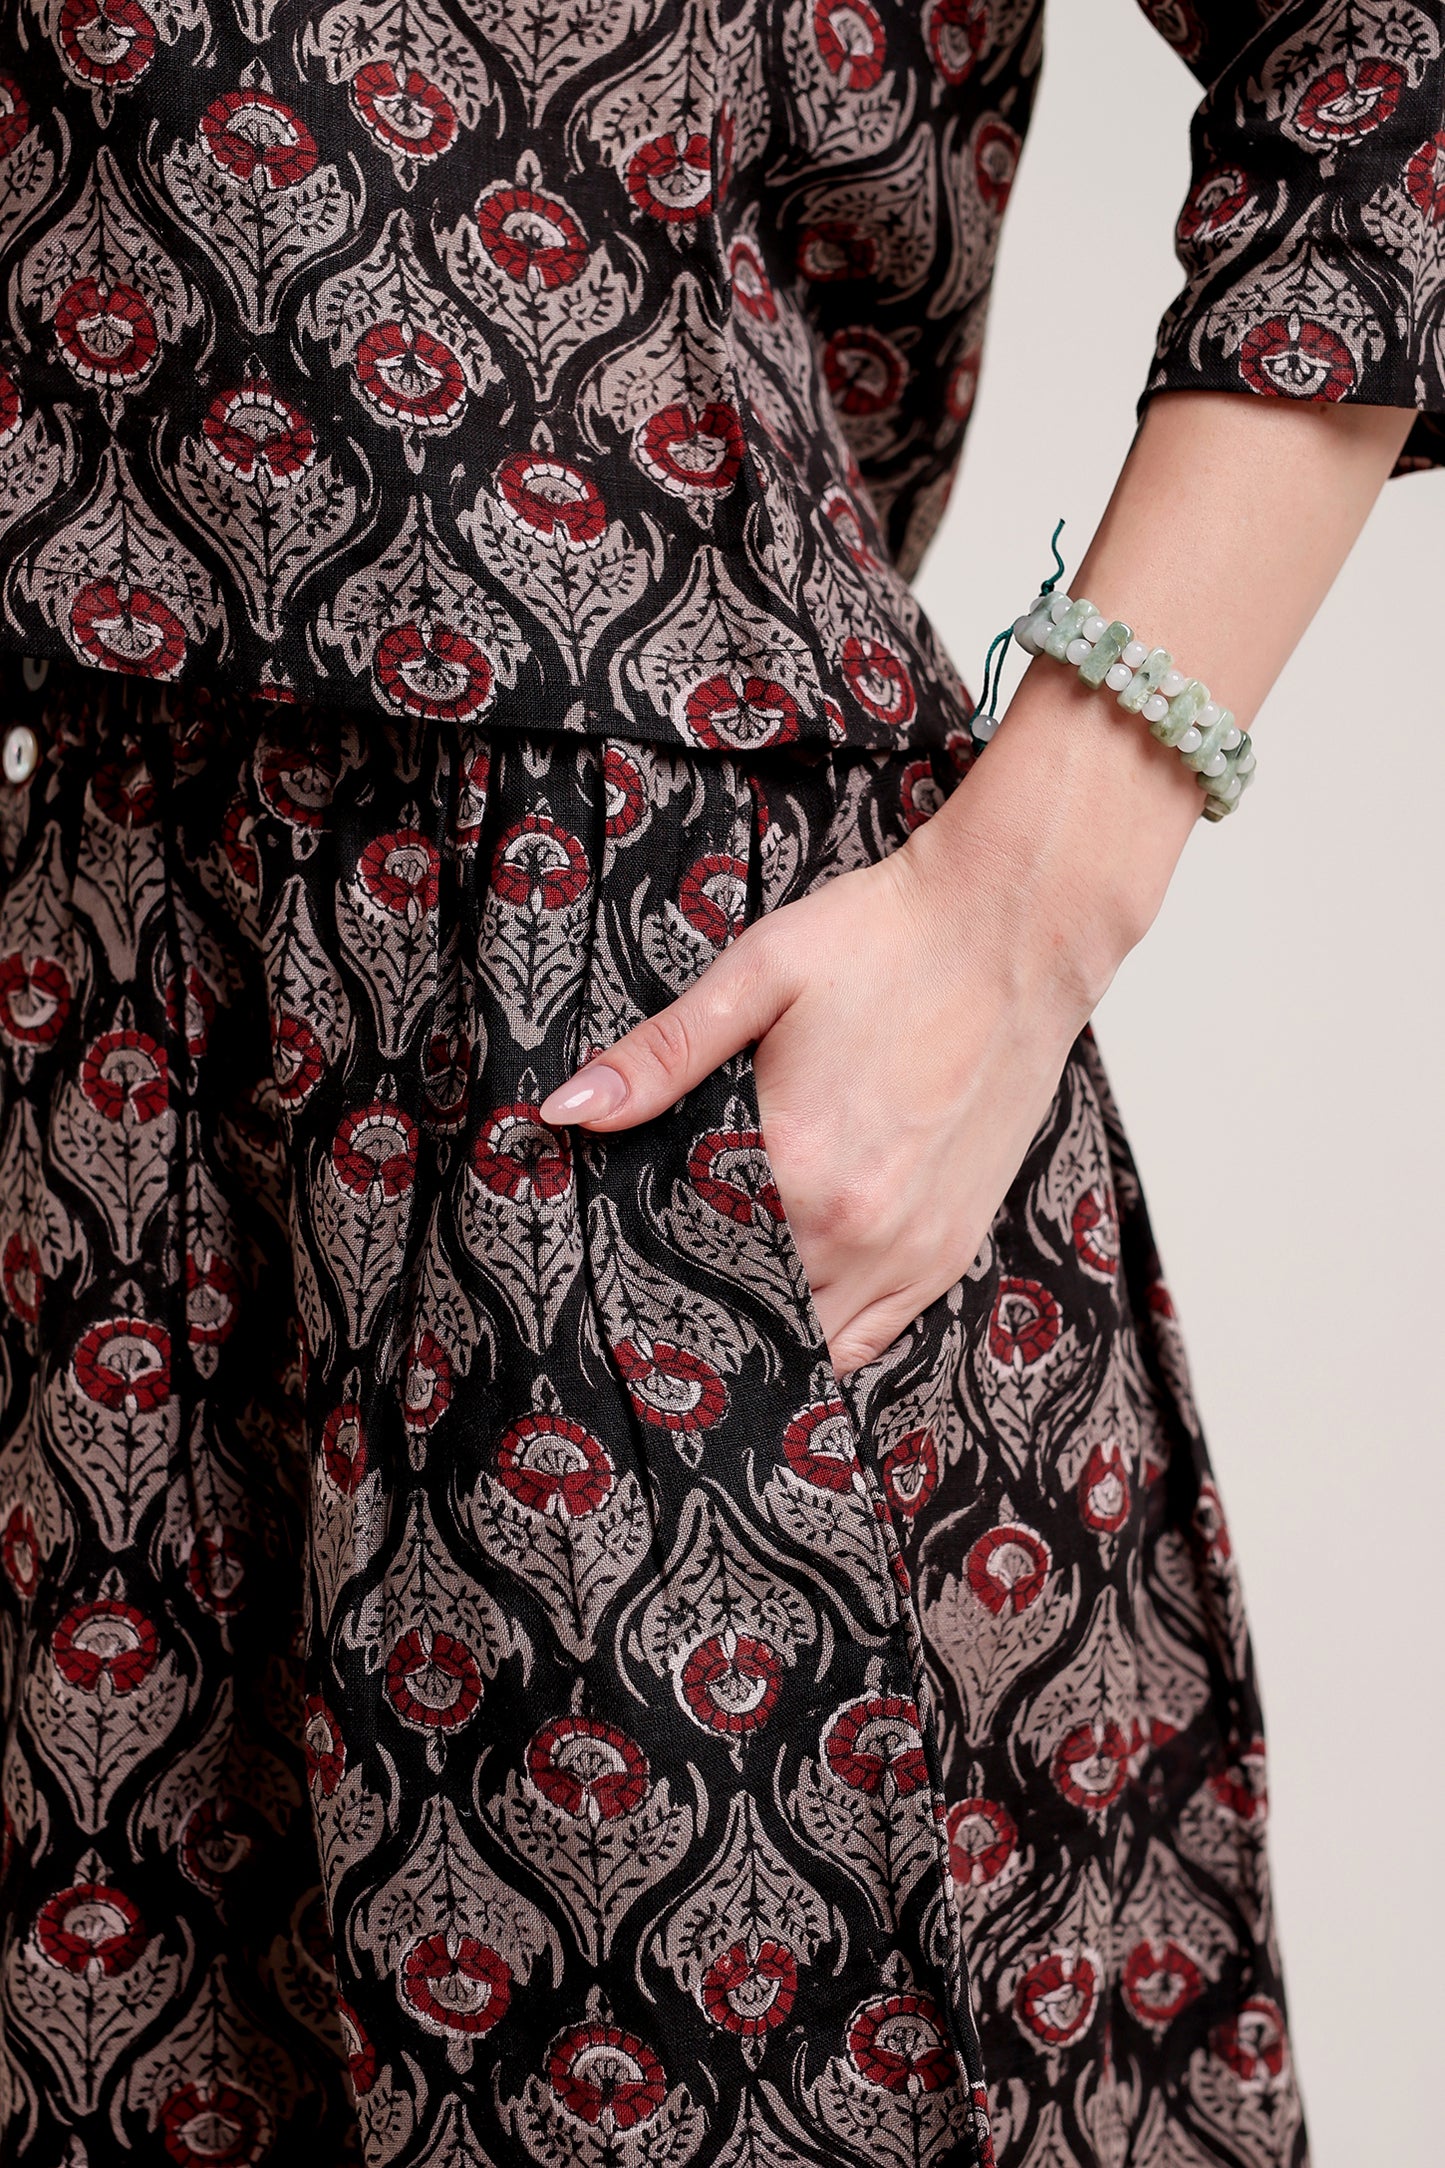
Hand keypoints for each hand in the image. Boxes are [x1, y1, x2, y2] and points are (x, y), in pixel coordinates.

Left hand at [537, 803, 1103, 1376]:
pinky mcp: (952, 1247)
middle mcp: (857, 1230)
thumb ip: (659, 1058)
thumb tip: (566, 1111)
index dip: (645, 1262)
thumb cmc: (888, 941)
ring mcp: (912, 1250)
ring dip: (765, 1319)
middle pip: (746, 1310)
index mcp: (795, 1166)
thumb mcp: (756, 978)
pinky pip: (875, 1336)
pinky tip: (797, 1289)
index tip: (618, 1256)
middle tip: (663, 1270)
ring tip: (727, 1279)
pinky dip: (829, 1328)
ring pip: (811, 1339)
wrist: (1015, 926)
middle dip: (699, 1297)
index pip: (687, 1260)